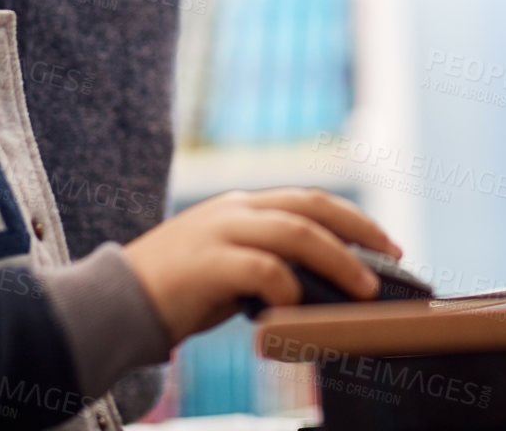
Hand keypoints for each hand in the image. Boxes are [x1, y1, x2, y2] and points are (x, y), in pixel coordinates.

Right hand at [122, 187, 400, 342]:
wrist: (114, 303)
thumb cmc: (179, 293)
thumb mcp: (229, 266)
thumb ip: (269, 263)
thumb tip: (323, 285)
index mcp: (243, 206)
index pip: (310, 199)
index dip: (353, 218)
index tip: (387, 243)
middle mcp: (236, 209)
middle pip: (311, 205)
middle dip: (359, 229)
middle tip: (391, 257)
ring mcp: (220, 232)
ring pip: (295, 232)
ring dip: (338, 260)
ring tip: (364, 288)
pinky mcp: (206, 263)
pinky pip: (261, 268)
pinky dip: (287, 286)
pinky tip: (297, 306)